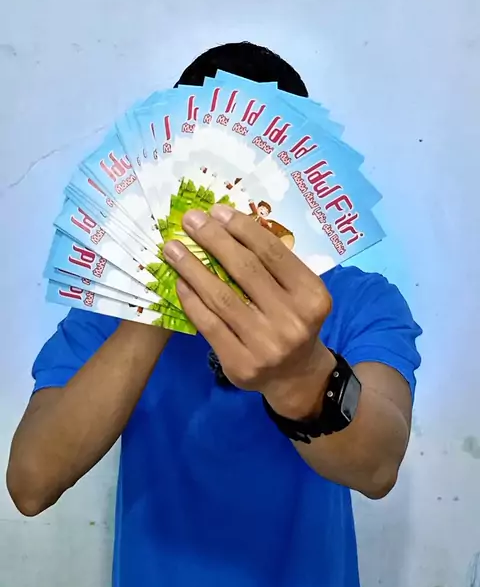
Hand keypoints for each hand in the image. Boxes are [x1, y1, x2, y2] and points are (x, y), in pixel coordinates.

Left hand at [162, 205, 336, 418]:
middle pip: (245, 270)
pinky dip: (191, 300)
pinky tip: (180, 281)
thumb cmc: (292, 319)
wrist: (296, 376)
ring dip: (192, 267)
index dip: (242, 228)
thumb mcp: (298, 291)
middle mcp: (292, 321)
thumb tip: (225, 224)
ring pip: (221, 296)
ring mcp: (266, 345)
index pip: (272, 253)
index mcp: (312, 296)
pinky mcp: (241, 364)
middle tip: (190, 219)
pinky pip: (209, 324)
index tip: (217, 211)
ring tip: (173, 248)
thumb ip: (272, 264)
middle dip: (213, 239)